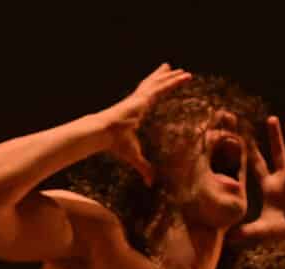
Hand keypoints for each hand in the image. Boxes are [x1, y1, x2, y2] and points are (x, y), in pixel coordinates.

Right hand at [102, 63, 192, 183]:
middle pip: (153, 86)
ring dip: (169, 76)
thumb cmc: (116, 143)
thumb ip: (145, 167)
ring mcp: (140, 98)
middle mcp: (138, 102)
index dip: (156, 92)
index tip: (161, 86)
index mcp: (136, 112)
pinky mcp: (143, 97)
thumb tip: (150, 183)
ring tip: (178, 69)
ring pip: (158, 83)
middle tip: (171, 69)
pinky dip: (172, 80)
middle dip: (162, 78)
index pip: (149, 100)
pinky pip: (161, 87)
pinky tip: (180, 74)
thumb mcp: (134, 156)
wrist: (104, 133)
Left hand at [243, 116, 284, 248]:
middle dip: (274, 137)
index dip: (250, 151)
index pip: (257, 165)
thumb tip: (227, 238)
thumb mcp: (262, 230)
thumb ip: (245, 231)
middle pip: (278, 153)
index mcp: (270, 186)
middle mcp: (284, 179)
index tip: (244, 134)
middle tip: (270, 118)